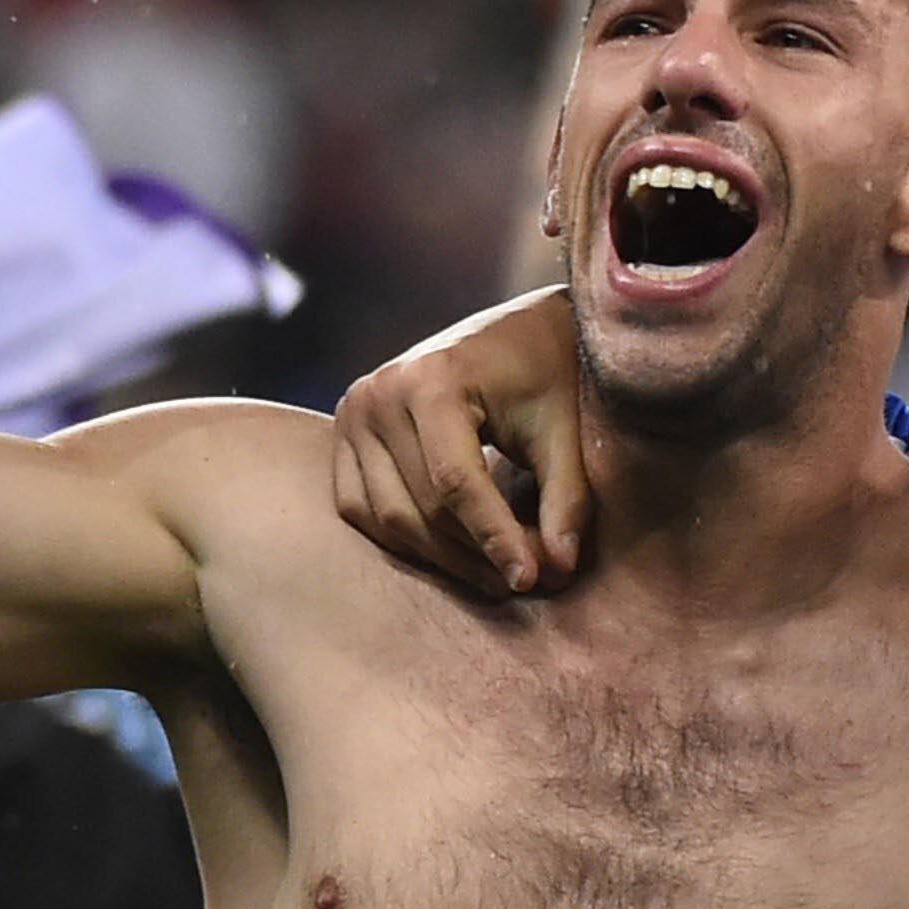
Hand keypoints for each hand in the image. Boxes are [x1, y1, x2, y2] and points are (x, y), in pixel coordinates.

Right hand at [331, 289, 590, 595]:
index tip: (530, 578)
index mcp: (432, 381)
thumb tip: (557, 570)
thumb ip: (564, 499)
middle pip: (419, 506)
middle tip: (522, 581)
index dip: (494, 538)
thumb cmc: (547, 372)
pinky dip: (404, 538)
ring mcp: (353, 412)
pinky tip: (452, 552)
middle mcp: (379, 393)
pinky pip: (360, 508)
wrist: (517, 328)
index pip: (455, 484)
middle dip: (473, 554)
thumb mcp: (564, 430)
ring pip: (388, 517)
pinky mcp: (344, 431)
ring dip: (441, 558)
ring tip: (495, 575)